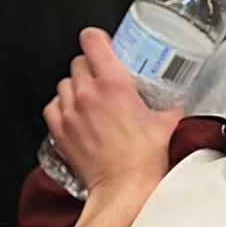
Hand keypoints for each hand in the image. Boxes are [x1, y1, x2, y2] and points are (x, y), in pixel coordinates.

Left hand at [44, 27, 184, 193]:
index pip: (92, 40)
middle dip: (91, 66)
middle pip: (78, 61)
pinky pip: (53, 106)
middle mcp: (87, 93)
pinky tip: (77, 114)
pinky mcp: (60, 131)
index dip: (98, 38)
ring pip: (64, 83)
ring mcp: (70, 112)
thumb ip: (168, 107)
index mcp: (114, 83)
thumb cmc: (145, 159)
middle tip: (105, 77)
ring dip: (76, 86)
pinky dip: (63, 106)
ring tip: (91, 98)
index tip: (104, 43)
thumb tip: (172, 105)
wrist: (125, 188)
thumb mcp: (168, 124)